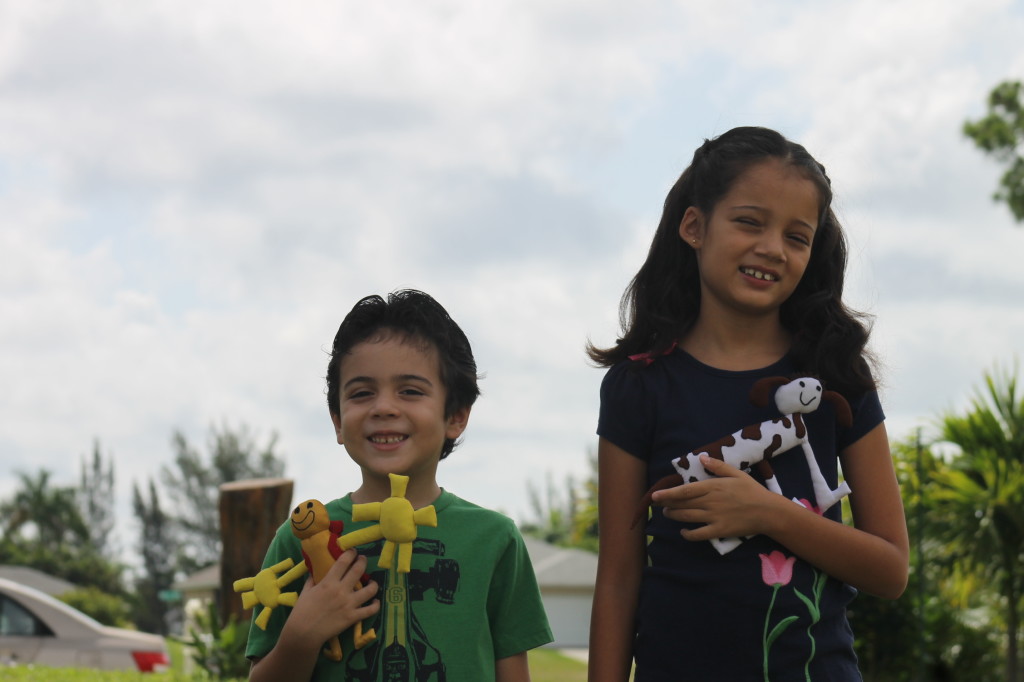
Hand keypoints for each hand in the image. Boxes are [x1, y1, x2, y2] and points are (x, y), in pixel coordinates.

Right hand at [280, 550, 379, 649]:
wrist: (303, 633)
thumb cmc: (302, 611)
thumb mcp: (305, 591)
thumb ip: (312, 580)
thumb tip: (315, 571)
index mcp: (329, 582)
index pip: (343, 562)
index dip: (351, 553)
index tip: (353, 551)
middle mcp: (341, 590)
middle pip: (358, 570)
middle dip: (363, 561)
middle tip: (363, 559)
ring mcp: (349, 604)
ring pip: (370, 589)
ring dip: (373, 583)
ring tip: (372, 582)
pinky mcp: (353, 617)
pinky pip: (370, 610)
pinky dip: (375, 604)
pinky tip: (375, 601)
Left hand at [651, 455, 779, 541]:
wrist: (767, 511)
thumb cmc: (751, 490)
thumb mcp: (736, 473)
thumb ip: (717, 466)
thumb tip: (702, 457)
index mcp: (713, 486)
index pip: (684, 490)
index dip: (668, 493)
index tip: (655, 495)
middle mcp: (710, 502)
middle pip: (682, 504)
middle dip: (667, 504)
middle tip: (658, 504)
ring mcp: (714, 517)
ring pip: (687, 517)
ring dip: (674, 516)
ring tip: (668, 513)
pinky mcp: (719, 531)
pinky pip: (698, 534)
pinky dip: (688, 534)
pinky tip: (683, 531)